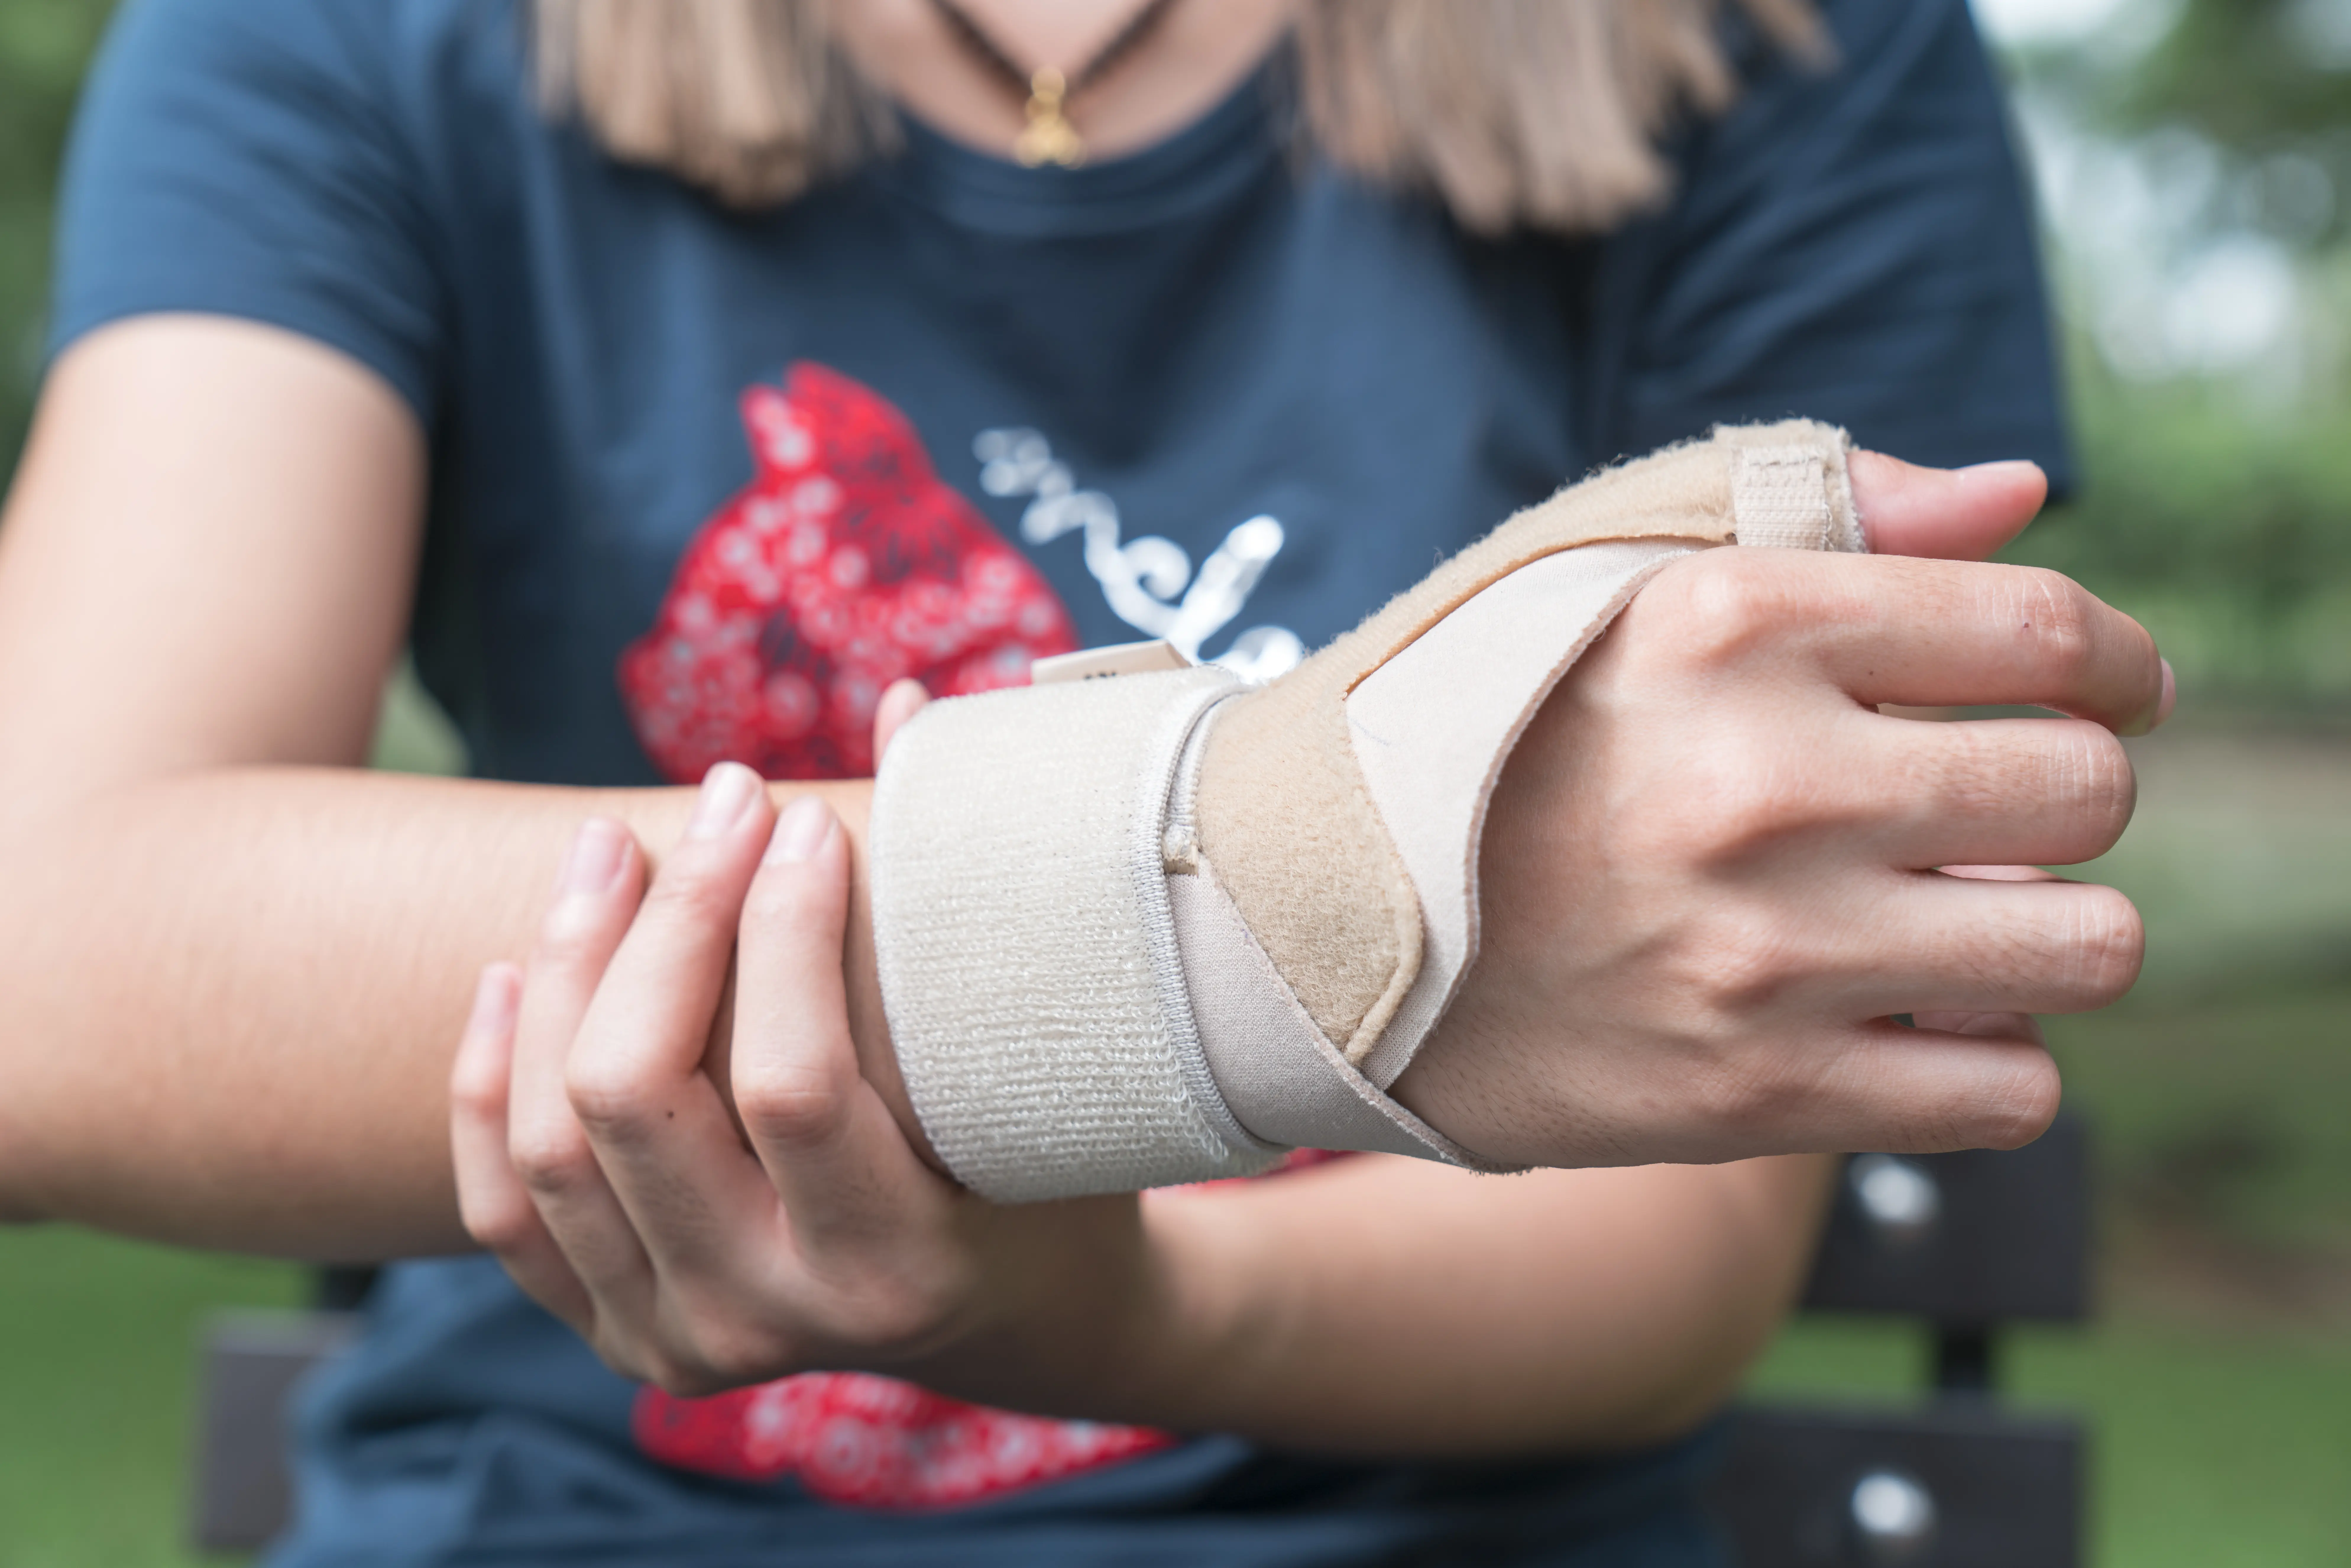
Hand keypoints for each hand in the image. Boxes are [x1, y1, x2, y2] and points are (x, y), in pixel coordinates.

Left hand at [449, 685, 1147, 1396]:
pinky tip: (509, 974)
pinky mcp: (618, 1333)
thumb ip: (970, 899)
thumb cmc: (1051, 1169)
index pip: (790, 1083)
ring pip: (551, 1144)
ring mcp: (677, 1338)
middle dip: (668, 924)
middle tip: (716, 807)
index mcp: (892, 1267)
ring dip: (569, 973)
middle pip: (638, 1100)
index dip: (784, 929)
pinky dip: (491, 1085)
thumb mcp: (1044, 1070)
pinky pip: (504, 1210)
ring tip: (606, 851)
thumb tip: (910, 706)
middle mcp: (767, 1319)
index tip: (804, 821)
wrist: (1018, 1315)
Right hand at [1396, 455, 2168, 1166]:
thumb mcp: (1610, 566)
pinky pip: (2011, 1091)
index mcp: (1733, 625)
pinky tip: (1903, 1013)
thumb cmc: (1478, 724)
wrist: (1310, 920)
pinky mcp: (1757, 1092)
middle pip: (2090, 788)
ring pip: (2089, 948)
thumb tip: (2023, 497)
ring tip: (1959, 915)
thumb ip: (1829, 505)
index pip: (2047, 631)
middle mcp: (1763, 784)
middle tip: (1995, 804)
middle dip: (2072, 790)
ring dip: (2051, 932)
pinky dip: (1986, 1056)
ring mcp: (1764, 952)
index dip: (2117, 660)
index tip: (2107, 686)